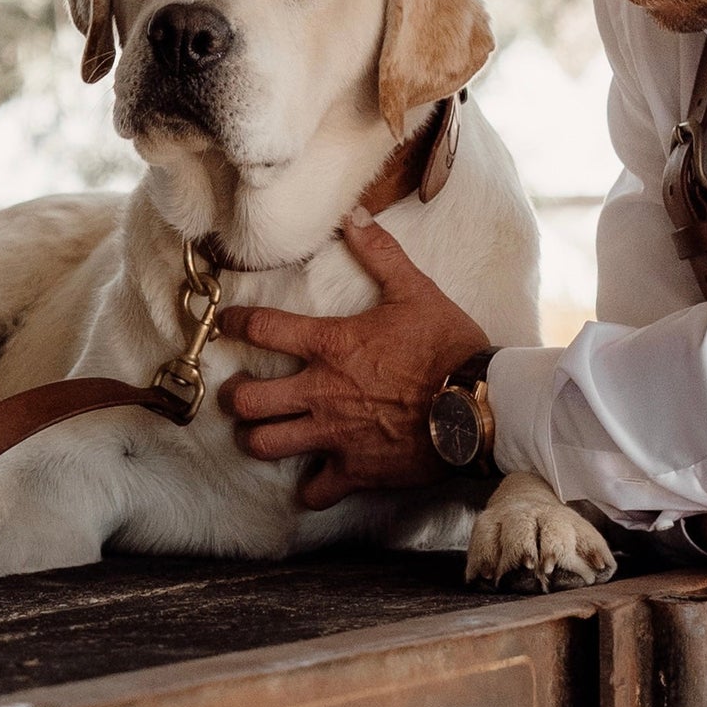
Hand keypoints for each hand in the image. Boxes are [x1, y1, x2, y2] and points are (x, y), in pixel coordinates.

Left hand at [217, 212, 488, 506]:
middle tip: (237, 394)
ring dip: (256, 439)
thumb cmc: (448, 346)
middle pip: (248, 400)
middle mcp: (321, 392)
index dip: (235, 324)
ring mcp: (335, 435)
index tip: (225, 324)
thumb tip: (354, 215)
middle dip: (234, 397)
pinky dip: (309, 488)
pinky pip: (315, 491)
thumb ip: (380, 254)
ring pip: (266, 445)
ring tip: (257, 433)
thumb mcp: (415, 291)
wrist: (481, 405)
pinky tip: (309, 479)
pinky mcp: (356, 469)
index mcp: (331, 345)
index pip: (263, 329)